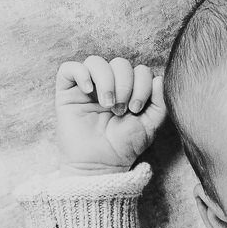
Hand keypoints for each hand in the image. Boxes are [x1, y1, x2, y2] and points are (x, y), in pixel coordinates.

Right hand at [55, 55, 165, 175]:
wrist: (100, 165)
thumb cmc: (123, 147)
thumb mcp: (150, 125)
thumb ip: (160, 103)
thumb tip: (158, 78)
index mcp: (128, 90)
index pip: (139, 69)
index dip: (142, 84)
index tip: (136, 109)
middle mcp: (108, 85)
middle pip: (119, 63)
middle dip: (125, 84)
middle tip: (121, 109)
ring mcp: (86, 88)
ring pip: (95, 62)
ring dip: (106, 80)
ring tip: (107, 104)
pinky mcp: (66, 93)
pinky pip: (68, 68)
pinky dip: (81, 74)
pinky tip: (89, 92)